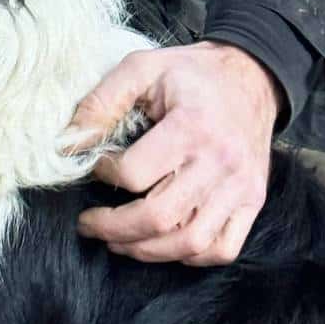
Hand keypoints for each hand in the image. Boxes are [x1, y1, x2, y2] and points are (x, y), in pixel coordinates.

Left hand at [64, 41, 281, 265]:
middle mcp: (220, 163)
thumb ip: (102, 102)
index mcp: (191, 127)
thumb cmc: (194, 73)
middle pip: (159, 218)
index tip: (95, 166)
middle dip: (113, 228)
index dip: (104, 174)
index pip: (134, 174)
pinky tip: (164, 243)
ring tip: (118, 242)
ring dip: (146, 250)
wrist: (254, 75)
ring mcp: (241, 187)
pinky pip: (223, 248)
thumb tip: (70, 143)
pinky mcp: (253, 201)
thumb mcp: (143, 67)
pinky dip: (191, 256)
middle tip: (89, 224)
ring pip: (190, 243)